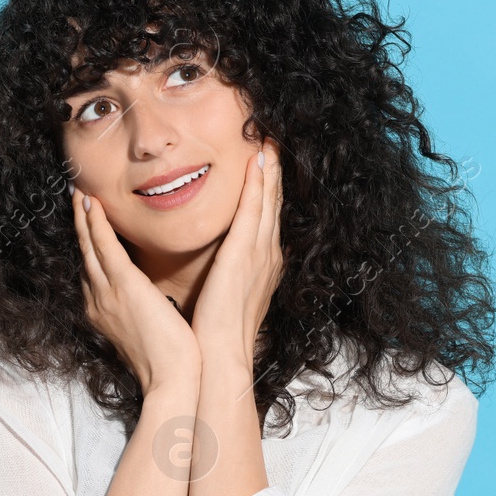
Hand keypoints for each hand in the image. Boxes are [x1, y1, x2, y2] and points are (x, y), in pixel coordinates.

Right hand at [72, 187, 200, 393]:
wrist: (171, 380)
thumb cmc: (168, 360)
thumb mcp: (148, 330)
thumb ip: (143, 311)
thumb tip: (152, 301)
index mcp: (105, 310)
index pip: (93, 269)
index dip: (88, 244)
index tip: (87, 221)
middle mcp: (98, 300)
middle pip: (84, 253)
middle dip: (79, 224)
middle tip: (75, 196)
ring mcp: (107, 293)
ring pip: (89, 245)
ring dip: (83, 216)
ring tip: (78, 190)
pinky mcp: (124, 286)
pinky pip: (104, 247)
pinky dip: (95, 223)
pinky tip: (91, 203)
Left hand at [191, 142, 283, 370]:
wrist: (223, 353)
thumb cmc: (221, 331)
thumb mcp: (232, 296)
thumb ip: (234, 274)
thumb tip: (227, 265)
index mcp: (265, 264)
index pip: (268, 218)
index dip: (270, 190)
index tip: (267, 164)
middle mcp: (268, 254)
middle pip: (274, 204)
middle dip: (274, 172)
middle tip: (273, 142)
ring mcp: (259, 253)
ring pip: (268, 201)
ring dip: (269, 170)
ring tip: (269, 142)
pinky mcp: (244, 254)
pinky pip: (253, 211)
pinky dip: (257, 185)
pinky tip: (257, 163)